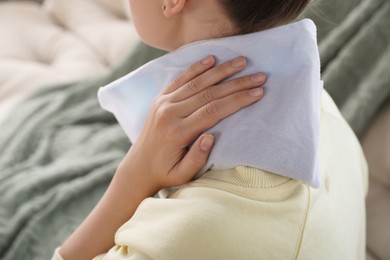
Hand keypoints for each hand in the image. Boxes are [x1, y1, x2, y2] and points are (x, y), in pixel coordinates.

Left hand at [119, 55, 265, 193]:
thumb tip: (211, 137)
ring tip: (242, 61)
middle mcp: (170, 113)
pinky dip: (197, 68)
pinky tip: (211, 59)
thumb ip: (197, 157)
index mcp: (178, 132)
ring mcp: (163, 103)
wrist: (138, 166)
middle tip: (259, 75)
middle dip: (237, 83)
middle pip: (209, 93)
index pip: (213, 111)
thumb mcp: (182, 175)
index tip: (258, 92)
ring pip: (197, 82)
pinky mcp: (160, 98)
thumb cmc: (165, 172)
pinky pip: (181, 79)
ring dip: (221, 70)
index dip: (237, 100)